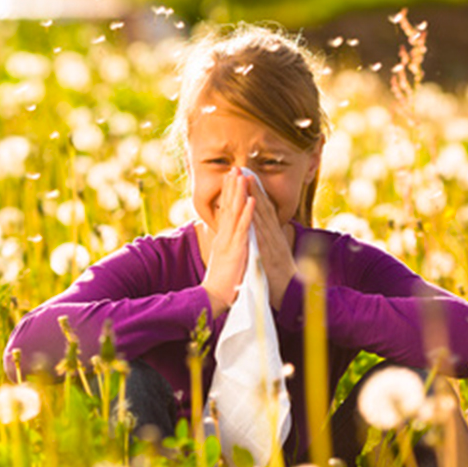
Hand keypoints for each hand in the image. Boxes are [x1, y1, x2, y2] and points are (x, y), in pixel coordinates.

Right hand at [201, 167, 255, 317]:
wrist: (215, 298)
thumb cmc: (223, 281)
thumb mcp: (225, 258)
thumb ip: (227, 245)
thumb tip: (229, 237)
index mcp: (223, 238)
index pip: (226, 210)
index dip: (229, 193)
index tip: (231, 177)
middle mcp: (224, 236)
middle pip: (228, 206)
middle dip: (232, 186)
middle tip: (234, 167)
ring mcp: (230, 242)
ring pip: (235, 213)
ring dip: (239, 193)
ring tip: (242, 176)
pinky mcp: (236, 250)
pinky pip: (243, 228)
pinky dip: (248, 213)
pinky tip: (252, 200)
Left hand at [244, 175, 298, 309]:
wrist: (292, 296)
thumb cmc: (281, 278)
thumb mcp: (274, 256)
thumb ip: (270, 243)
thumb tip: (264, 233)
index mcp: (274, 236)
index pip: (264, 210)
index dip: (256, 193)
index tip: (247, 177)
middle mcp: (274, 236)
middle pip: (263, 208)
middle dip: (254, 188)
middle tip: (244, 169)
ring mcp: (273, 244)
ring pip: (262, 217)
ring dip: (254, 198)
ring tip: (246, 181)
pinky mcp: (270, 255)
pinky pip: (261, 236)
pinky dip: (256, 222)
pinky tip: (251, 210)